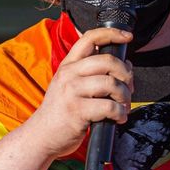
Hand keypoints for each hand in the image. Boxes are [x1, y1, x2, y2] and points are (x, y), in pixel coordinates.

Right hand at [28, 26, 133, 158]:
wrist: (40, 136)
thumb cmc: (60, 112)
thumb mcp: (68, 85)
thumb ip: (91, 73)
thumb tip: (124, 66)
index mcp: (68, 65)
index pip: (89, 38)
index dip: (112, 34)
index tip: (127, 37)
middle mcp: (68, 74)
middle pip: (108, 60)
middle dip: (126, 74)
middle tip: (128, 87)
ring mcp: (71, 92)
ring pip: (111, 83)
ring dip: (125, 96)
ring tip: (122, 106)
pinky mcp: (77, 111)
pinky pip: (110, 106)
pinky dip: (120, 113)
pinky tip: (118, 118)